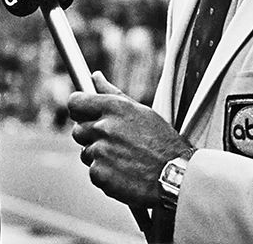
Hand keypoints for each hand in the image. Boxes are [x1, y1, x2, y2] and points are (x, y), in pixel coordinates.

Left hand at [68, 71, 190, 206]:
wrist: (176, 176)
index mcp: (114, 108)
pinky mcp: (99, 173)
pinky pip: (93, 172)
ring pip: (86, 153)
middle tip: (114, 143)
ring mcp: (100, 151)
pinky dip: (105, 174)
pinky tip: (124, 173)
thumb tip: (95, 76)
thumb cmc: (162, 142)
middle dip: (91, 137)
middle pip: (78, 130)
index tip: (83, 115)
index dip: (78, 110)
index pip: (75, 102)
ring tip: (124, 159)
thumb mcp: (141, 111)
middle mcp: (104, 127)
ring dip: (99, 157)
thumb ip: (112, 93)